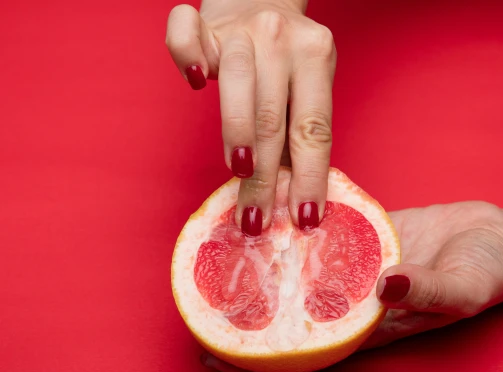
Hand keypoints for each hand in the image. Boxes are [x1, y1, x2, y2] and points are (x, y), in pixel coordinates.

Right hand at [166, 1, 335, 233]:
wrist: (260, 0)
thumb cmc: (283, 61)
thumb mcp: (305, 89)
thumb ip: (298, 134)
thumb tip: (293, 201)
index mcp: (316, 56)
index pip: (314, 129)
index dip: (309, 177)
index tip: (303, 219)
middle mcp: (282, 39)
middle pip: (274, 118)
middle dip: (265, 177)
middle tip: (255, 218)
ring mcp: (242, 29)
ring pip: (238, 85)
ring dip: (238, 134)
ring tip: (238, 174)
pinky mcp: (205, 24)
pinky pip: (185, 35)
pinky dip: (187, 56)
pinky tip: (196, 82)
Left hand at [201, 201, 502, 371]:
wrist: (501, 241)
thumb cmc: (488, 274)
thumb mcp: (463, 287)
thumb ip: (427, 291)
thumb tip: (385, 285)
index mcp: (367, 325)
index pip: (302, 348)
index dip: (258, 357)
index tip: (213, 354)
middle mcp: (349, 299)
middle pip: (286, 310)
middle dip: (243, 310)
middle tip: (196, 300)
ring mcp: (351, 266)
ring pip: (296, 267)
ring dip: (261, 260)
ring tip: (218, 247)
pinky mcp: (360, 235)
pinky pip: (318, 230)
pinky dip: (292, 221)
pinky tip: (264, 205)